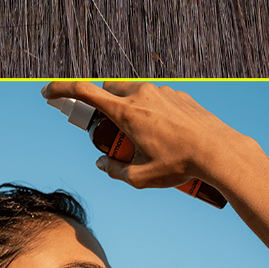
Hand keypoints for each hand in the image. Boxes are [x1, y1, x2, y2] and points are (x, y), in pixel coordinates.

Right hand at [41, 81, 243, 190]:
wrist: (220, 151)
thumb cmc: (180, 165)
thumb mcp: (141, 177)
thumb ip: (115, 170)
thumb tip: (101, 163)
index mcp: (126, 112)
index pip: (84, 92)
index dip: (61, 90)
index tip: (48, 93)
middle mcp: (141, 95)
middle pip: (107, 90)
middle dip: (99, 105)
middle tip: (105, 130)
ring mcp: (162, 92)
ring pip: (132, 91)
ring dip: (125, 107)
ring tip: (139, 138)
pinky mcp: (179, 95)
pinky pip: (154, 97)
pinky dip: (148, 110)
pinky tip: (163, 135)